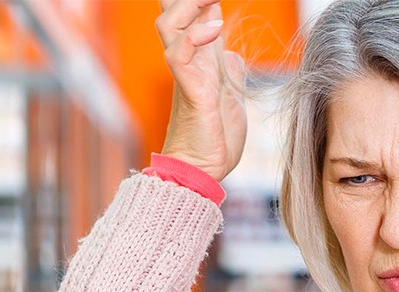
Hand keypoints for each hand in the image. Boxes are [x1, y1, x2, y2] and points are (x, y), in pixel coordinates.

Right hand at [155, 0, 247, 181]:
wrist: (202, 169)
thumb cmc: (214, 136)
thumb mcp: (230, 95)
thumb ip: (228, 70)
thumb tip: (230, 52)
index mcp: (200, 58)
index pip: (189, 15)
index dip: (198, 1)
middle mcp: (189, 60)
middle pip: (171, 11)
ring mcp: (186, 73)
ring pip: (168, 24)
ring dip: (188, 6)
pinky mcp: (189, 90)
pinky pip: (177, 55)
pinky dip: (193, 37)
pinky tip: (215, 29)